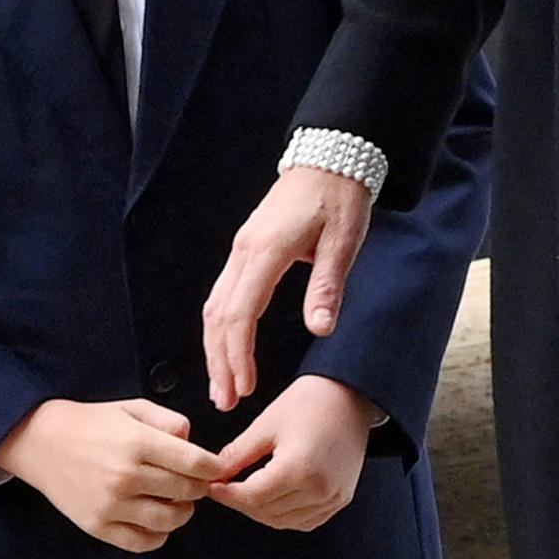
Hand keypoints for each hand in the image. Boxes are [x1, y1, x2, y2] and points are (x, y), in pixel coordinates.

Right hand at [0, 398, 222, 552]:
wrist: (44, 442)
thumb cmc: (92, 422)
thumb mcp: (132, 407)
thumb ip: (168, 420)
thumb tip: (193, 441)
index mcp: (138, 442)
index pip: (194, 462)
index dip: (213, 467)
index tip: (217, 468)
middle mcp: (127, 476)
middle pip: (186, 491)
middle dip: (199, 487)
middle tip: (197, 482)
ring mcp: (112, 505)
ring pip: (169, 521)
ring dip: (183, 512)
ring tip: (179, 501)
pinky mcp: (99, 526)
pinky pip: (143, 542)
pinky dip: (159, 535)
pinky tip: (158, 520)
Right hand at [203, 167, 371, 409]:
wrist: (329, 156)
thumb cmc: (338, 197)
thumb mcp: (342, 242)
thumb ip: (328, 286)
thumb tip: (319, 329)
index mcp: (266, 251)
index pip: (240, 312)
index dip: (237, 355)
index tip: (242, 389)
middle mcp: (244, 250)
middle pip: (218, 313)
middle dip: (219, 360)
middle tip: (224, 401)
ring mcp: (242, 248)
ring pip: (215, 304)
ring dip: (215, 346)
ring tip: (221, 385)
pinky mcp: (247, 247)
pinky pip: (223, 292)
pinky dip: (221, 325)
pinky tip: (227, 347)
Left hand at [207, 375, 375, 530]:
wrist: (349, 394)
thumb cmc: (310, 401)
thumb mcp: (267, 423)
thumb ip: (239, 453)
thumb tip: (216, 472)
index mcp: (299, 468)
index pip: (253, 496)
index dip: (228, 494)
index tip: (211, 487)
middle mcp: (319, 489)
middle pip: (267, 512)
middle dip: (242, 502)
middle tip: (225, 486)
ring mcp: (333, 498)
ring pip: (284, 521)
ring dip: (262, 510)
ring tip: (245, 490)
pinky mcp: (341, 499)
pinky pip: (305, 520)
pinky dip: (284, 514)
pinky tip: (273, 497)